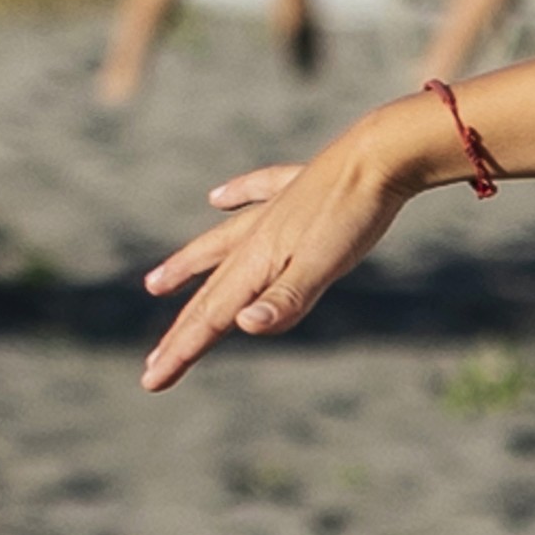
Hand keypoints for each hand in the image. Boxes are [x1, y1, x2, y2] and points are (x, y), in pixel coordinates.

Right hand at [134, 120, 439, 385]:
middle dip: (181, 331)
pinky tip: (219, 198)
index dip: (181, 352)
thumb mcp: (324, 266)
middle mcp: (256, 237)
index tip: (151, 382)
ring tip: (155, 284)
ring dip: (187, 267)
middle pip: (209, 291)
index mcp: (258, 261)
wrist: (383, 152)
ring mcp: (275, 211)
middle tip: (152, 364)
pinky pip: (257, 192)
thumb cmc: (355, 215)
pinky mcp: (298, 188)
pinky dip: (236, 196)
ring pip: (219, 244)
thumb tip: (243, 325)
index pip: (211, 316)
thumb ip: (286, 300)